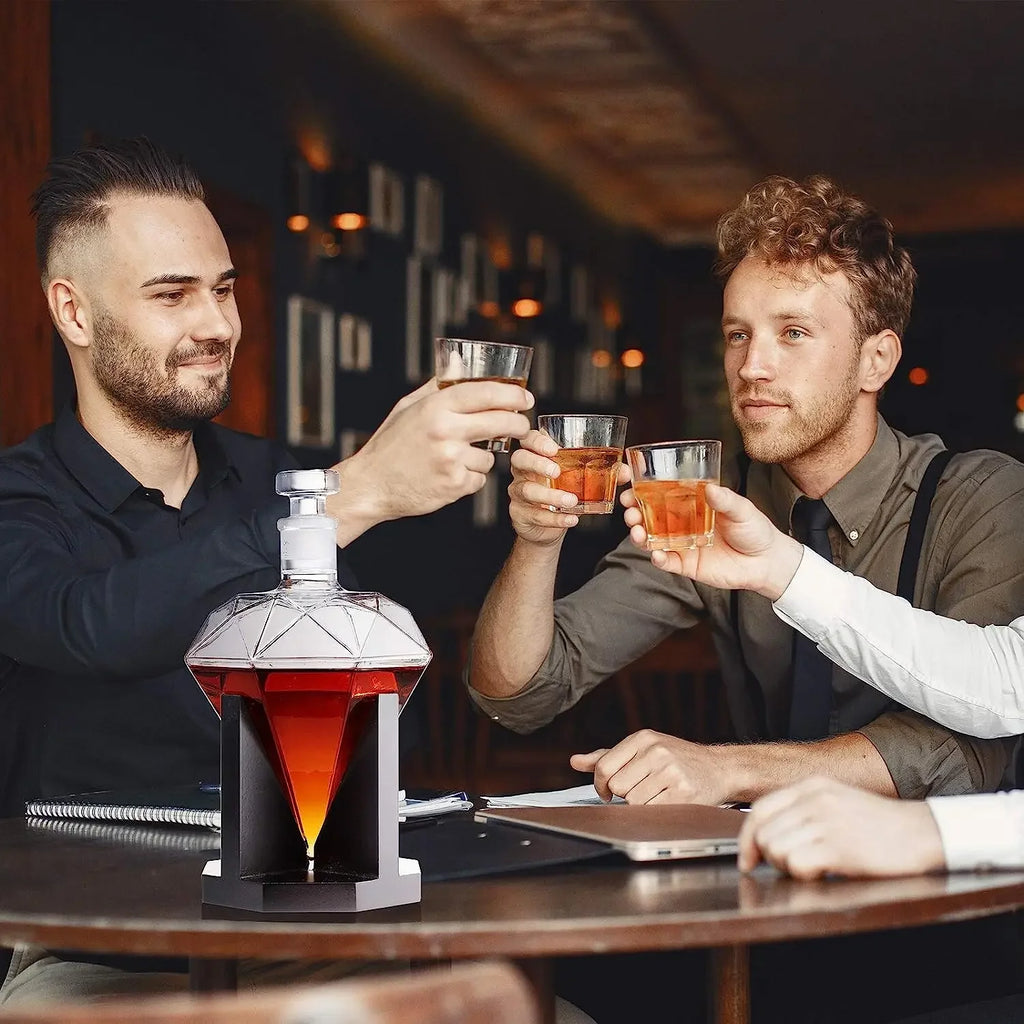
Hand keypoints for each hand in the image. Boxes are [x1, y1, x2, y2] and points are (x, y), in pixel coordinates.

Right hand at [331, 379, 533, 539]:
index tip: (525, 397)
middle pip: (501, 421)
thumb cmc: (390, 444)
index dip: (512, 394)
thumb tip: (460, 361)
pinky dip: (470, 477)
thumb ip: (438, 386)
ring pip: (490, 456)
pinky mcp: (454, 485)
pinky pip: (479, 478)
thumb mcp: (409, 407)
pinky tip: (449, 474)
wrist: (371, 485)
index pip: (485, 393)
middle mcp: (445, 431)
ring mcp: (451, 460)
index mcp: (434, 407)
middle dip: (518, 423)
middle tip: (520, 425)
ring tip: (456, 458)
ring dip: (482, 457)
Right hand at [508, 430, 626, 546]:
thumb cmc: (562, 493)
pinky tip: (571, 519)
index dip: (537, 441)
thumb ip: (601, 472)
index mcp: (536, 456)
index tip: (553, 448)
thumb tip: (624, 471)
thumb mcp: (579, 480)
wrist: (547, 526)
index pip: (528, 440)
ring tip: (571, 501)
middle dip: (537, 463)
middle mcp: (523, 472)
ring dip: (550, 495)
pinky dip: (555, 519)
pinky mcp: (520, 515)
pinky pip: (535, 515)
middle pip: (519, 460)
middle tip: (556, 471)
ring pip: (527, 490)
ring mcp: (518, 494)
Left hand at [570, 729, 731, 804]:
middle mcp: (656, 751)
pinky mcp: (683, 792)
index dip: (600, 785)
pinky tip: (666, 802)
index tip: (606, 792)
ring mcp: (670, 770)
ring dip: (641, 805)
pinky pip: (651, 811)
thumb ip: (608, 756)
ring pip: (633, 801)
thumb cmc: (677, 759)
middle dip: (625, 794)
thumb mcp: (642, 750)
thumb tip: (575, 761)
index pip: (604, 766)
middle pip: (617, 787)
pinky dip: (655, 812)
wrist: (719, 768)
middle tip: (642, 789)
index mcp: (642, 738)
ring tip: (657, 794)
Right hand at [622, 483, 802, 599]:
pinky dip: (658, 559)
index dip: (642, 492)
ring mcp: (682, 544)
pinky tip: (656, 555)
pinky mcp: (687, 565)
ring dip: (640, 536)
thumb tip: (710, 488)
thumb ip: (725, 500)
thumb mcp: (742, 509)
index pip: (660, 495)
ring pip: (652, 540)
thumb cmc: (755, 530)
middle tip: (630, 512)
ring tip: (638, 532)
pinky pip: (667, 562)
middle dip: (634, 514)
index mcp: (691, 505)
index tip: (630, 488)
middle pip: (649, 517)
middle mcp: (682, 524)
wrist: (766, 561)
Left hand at [738, 777, 945, 878]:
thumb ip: (803, 811)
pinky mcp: (838, 846)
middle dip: (770, 857)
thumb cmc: (879, 824)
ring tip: (813, 866)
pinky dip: (803, 874)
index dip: (747, 839)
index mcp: (811, 786)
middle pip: (762, 833)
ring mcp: (825, 821)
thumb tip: (767, 835)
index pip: (759, 810)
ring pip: (775, 849)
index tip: (748, 859)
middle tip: (792, 866)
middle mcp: (814, 799)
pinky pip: (795, 864)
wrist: (922, 832)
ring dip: (787, 867)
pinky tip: (822, 872)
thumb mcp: (836, 802)